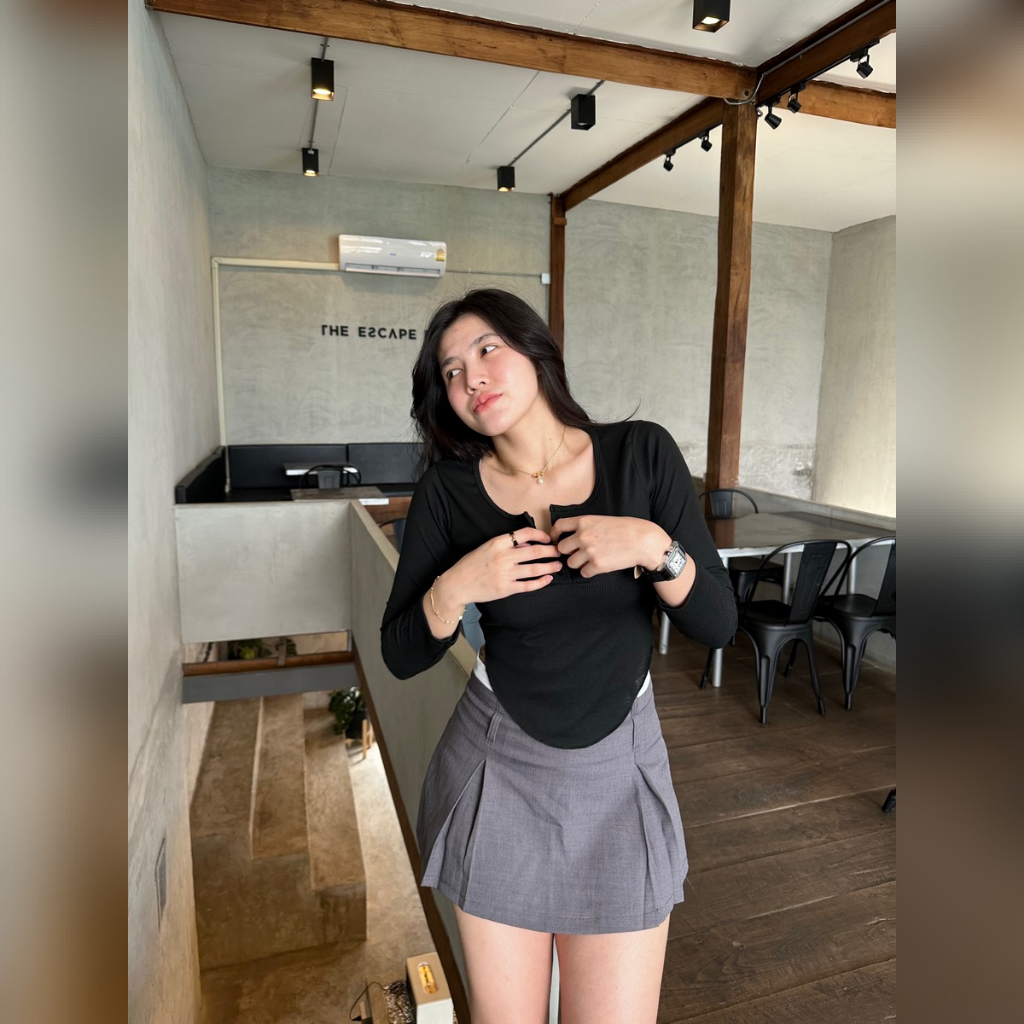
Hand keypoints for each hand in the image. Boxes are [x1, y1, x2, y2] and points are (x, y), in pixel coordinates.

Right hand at [435, 527, 561, 610]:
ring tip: (558, 565)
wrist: (458, 584)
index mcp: (498, 543)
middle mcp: (503, 557)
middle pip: (535, 551)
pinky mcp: (506, 589)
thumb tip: (528, 544)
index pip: (525, 533)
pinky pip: (528, 585)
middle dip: (551, 551)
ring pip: (535, 569)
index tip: (548, 538)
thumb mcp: (487, 547)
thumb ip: (508, 544)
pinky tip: (548, 579)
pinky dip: (541, 582)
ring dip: (550, 567)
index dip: (540, 535)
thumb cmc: (472, 564)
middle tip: (559, 552)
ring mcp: (505, 574)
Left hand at [550, 516, 670, 578]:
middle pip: (561, 548)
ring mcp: (589, 551)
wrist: (643, 541)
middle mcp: (583, 536)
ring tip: (591, 560)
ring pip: (571, 563)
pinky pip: (583, 573)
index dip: (554, 534)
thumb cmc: (626, 528)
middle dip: (568, 551)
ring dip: (578, 563)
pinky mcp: (597, 565)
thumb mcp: (602, 519)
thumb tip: (572, 536)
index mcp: (583, 521)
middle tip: (578, 553)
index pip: (559, 526)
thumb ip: (585, 526)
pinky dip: (589, 571)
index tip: (555, 540)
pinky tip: (598, 566)